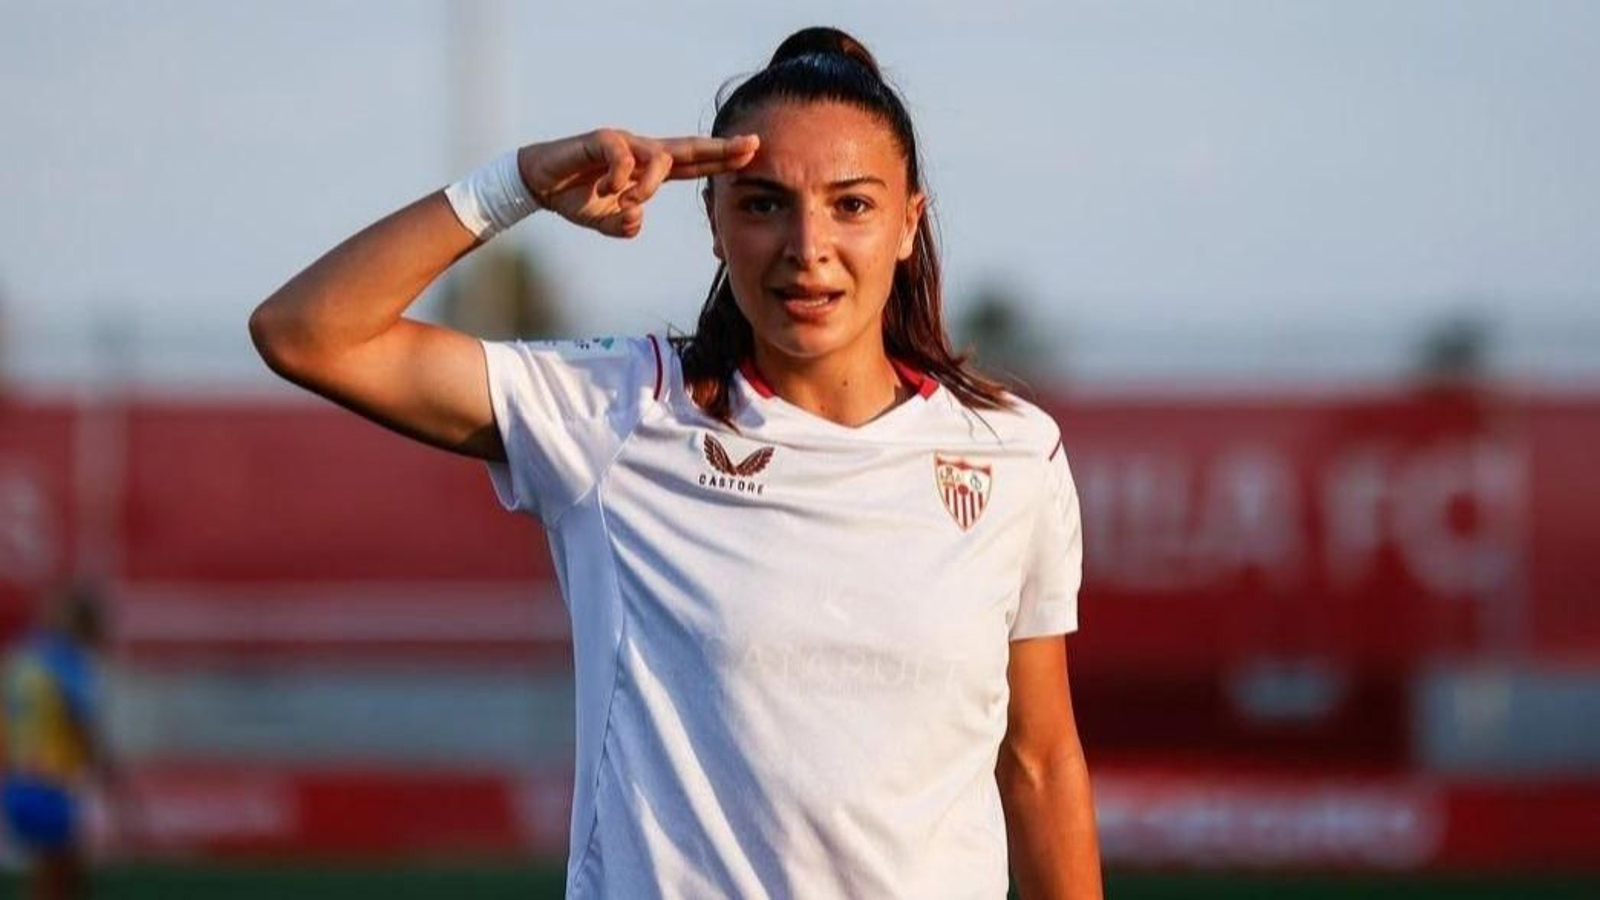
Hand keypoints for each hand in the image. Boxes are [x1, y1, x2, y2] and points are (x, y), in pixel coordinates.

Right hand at [516, 129, 758, 237]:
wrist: (540, 184)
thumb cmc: (577, 198)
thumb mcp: (606, 222)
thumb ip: (625, 225)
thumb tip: (636, 219)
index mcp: (649, 170)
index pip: (693, 164)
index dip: (721, 160)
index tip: (751, 155)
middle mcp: (641, 152)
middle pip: (688, 148)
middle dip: (720, 148)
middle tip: (750, 146)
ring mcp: (622, 143)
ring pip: (656, 158)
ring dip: (649, 185)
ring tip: (628, 201)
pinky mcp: (600, 140)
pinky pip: (621, 156)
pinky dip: (618, 176)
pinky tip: (605, 190)